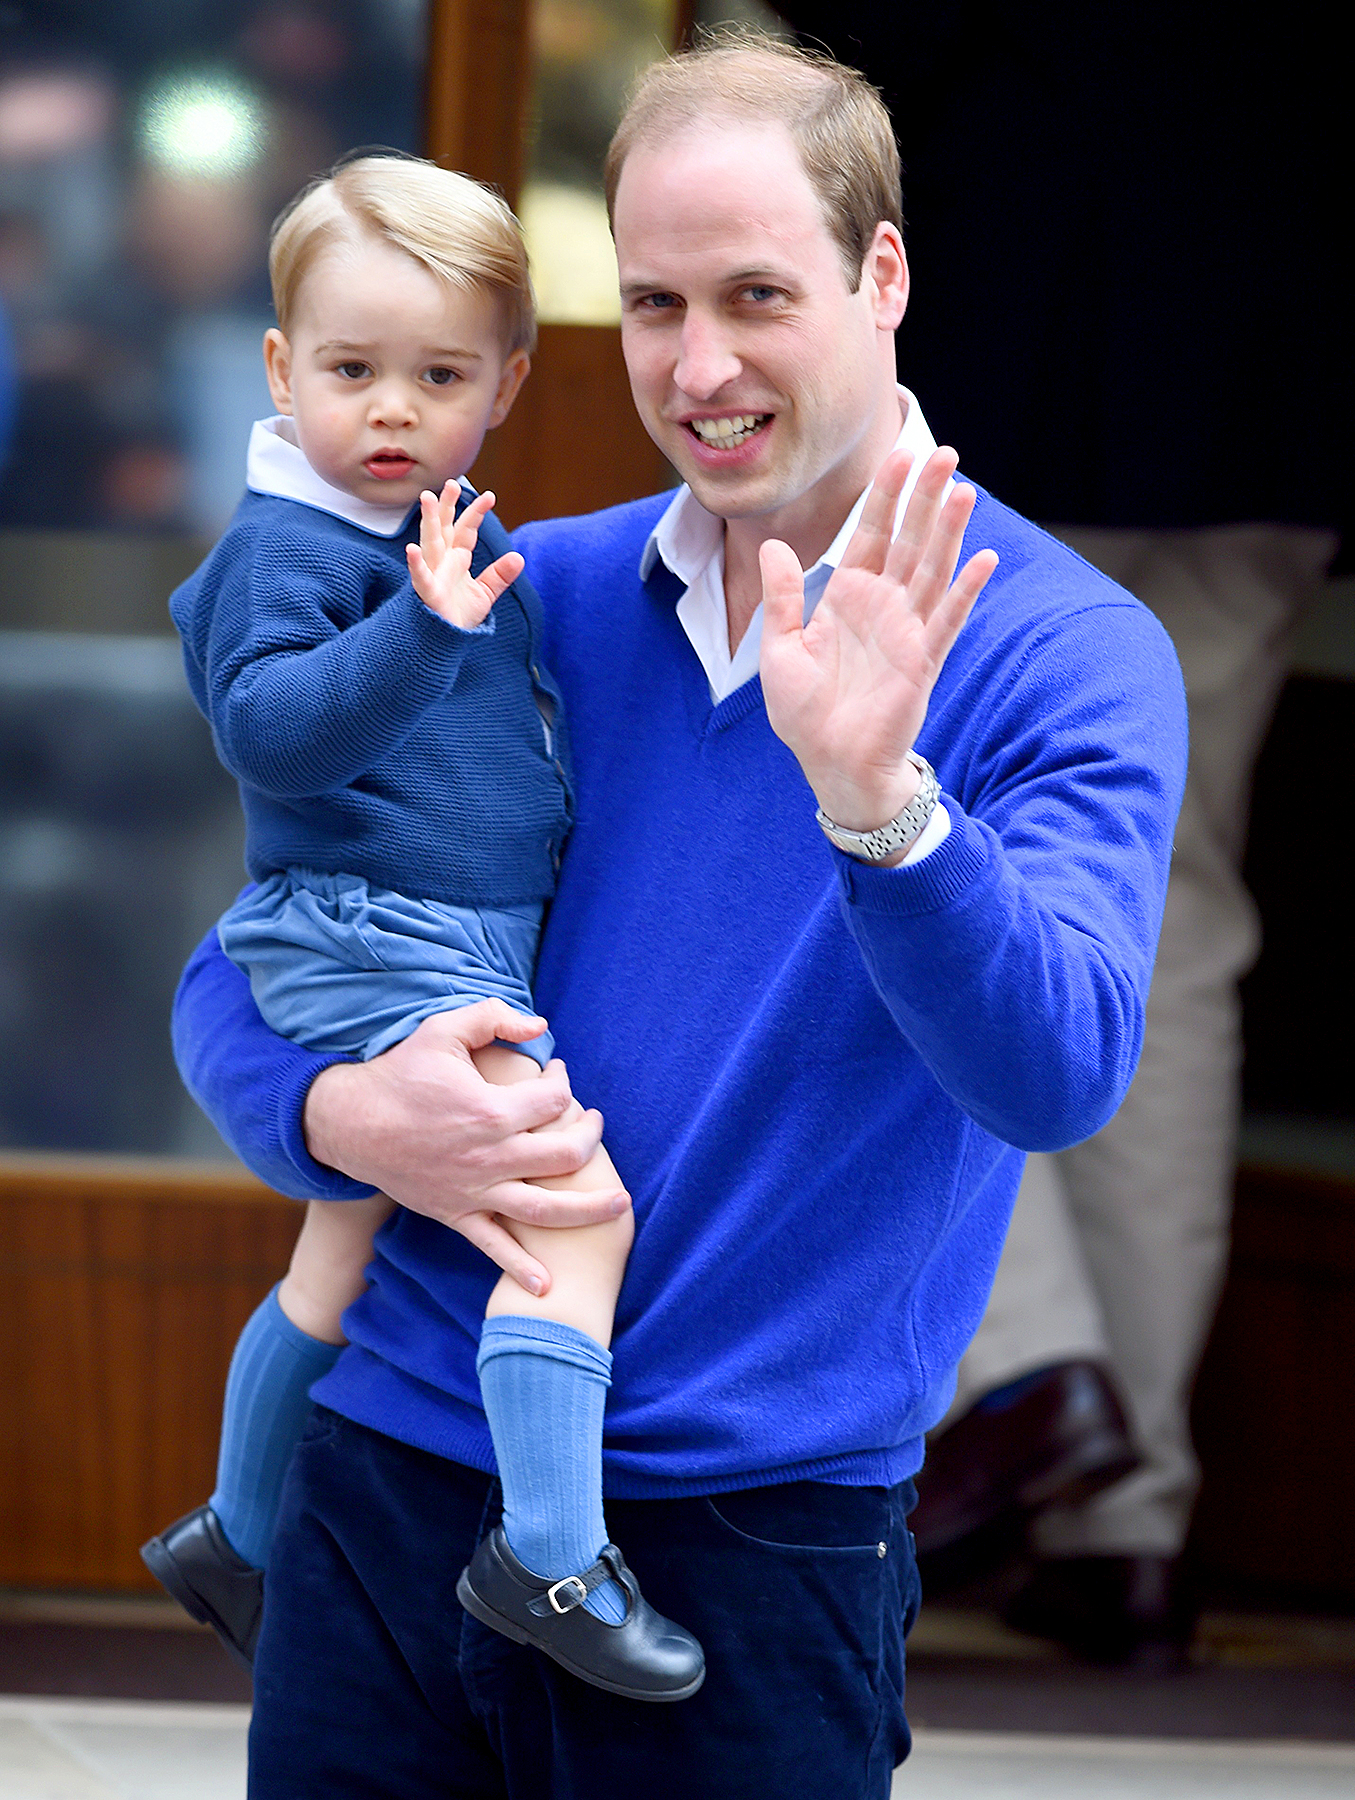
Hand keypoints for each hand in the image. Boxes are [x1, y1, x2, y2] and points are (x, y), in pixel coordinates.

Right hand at [302, 1000, 626, 1295]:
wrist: (350, 1122)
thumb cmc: (400, 1073)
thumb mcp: (443, 1030)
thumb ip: (494, 1018)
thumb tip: (542, 1025)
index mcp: (490, 1110)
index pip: (555, 1101)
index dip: (565, 1083)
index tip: (559, 1075)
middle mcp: (489, 1156)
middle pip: (564, 1155)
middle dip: (590, 1137)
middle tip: (594, 1123)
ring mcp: (474, 1190)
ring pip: (544, 1209)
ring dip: (588, 1210)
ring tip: (620, 1204)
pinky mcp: (455, 1213)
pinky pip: (493, 1246)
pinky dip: (520, 1268)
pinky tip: (548, 1286)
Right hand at [406, 484, 524, 628]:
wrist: (444, 642)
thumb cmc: (458, 616)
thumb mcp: (484, 594)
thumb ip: (499, 576)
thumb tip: (519, 557)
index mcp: (456, 559)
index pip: (466, 530)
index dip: (476, 513)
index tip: (490, 496)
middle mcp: (442, 562)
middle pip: (443, 528)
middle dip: (446, 506)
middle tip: (451, 483)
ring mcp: (433, 575)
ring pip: (430, 543)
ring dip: (429, 521)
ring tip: (428, 499)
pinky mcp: (427, 593)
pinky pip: (420, 577)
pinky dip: (416, 564)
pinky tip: (412, 549)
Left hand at [758, 446, 997, 843]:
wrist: (831, 764)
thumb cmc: (805, 714)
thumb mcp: (779, 650)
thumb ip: (782, 598)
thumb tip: (774, 546)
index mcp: (847, 598)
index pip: (870, 535)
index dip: (884, 497)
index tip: (898, 457)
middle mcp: (882, 606)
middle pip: (908, 540)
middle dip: (925, 498)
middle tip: (945, 454)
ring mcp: (907, 630)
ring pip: (932, 569)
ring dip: (948, 531)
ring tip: (964, 490)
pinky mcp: (923, 660)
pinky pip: (948, 619)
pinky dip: (966, 590)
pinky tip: (986, 559)